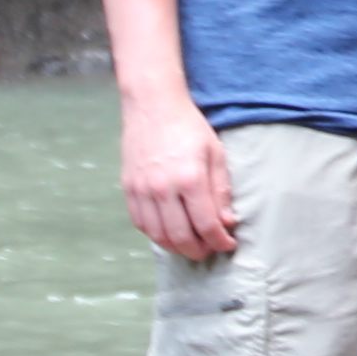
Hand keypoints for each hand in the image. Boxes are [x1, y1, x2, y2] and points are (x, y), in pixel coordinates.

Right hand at [122, 98, 237, 261]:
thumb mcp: (215, 153)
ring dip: (176, 247)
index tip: (228, 244)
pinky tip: (168, 232)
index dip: (219, 241)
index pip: (206, 225)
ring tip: (191, 245)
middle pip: (180, 236)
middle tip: (209, 250)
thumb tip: (227, 222)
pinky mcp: (128, 187)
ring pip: (158, 235)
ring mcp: (142, 189)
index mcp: (190, 178)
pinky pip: (140, 223)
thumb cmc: (188, 127)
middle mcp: (163, 188)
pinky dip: (155, 234)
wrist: (153, 105)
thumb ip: (221, 190)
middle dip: (198, 250)